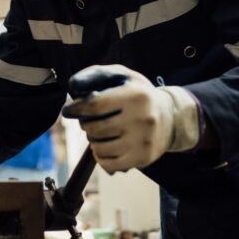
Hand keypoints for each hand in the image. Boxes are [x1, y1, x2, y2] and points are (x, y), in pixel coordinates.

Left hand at [63, 64, 198, 171]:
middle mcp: (142, 119)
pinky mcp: (142, 158)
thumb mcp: (122, 76)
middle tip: (88, 121)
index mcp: (135, 95)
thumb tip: (73, 84)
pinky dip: (100, 156)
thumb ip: (96, 74)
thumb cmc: (138, 94)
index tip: (67, 110)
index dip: (76, 108)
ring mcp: (143, 141)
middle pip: (95, 128)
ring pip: (99, 148)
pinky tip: (105, 146)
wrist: (171, 117)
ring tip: (100, 133)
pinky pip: (108, 163)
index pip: (95, 105)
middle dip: (85, 124)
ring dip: (93, 141)